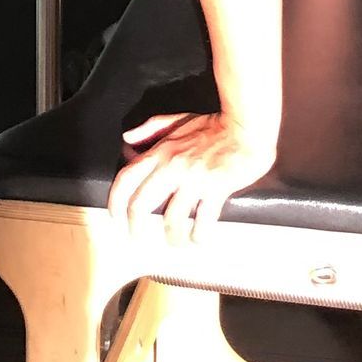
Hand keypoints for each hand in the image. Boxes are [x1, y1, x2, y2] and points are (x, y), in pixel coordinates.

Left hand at [108, 112, 276, 245]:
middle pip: (141, 204)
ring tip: (175, 242)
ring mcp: (194, 179)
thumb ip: (152, 128)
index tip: (115, 216)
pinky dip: (199, 235)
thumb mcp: (179, 120)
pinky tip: (199, 238)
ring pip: (172, 218)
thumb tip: (128, 138)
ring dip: (171, 237)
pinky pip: (202, 220)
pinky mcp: (216, 188)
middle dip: (135, 226)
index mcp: (161, 151)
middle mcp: (172, 166)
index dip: (115, 201)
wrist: (246, 125)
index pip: (127, 178)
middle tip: (138, 237)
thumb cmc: (214, 124)